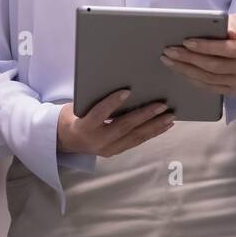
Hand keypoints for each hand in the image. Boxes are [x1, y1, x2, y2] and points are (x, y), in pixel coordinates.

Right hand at [57, 90, 174, 157]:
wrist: (66, 140)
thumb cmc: (74, 115)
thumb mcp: (77, 106)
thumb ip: (95, 99)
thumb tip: (122, 85)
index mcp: (84, 126)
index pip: (99, 113)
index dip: (112, 103)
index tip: (127, 91)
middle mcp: (97, 140)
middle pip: (124, 127)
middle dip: (145, 115)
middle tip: (162, 105)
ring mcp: (108, 149)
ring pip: (135, 137)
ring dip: (154, 126)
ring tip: (170, 116)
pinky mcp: (116, 151)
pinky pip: (137, 141)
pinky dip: (152, 132)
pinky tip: (164, 126)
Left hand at [160, 13, 235, 96]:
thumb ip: (233, 23)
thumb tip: (229, 32)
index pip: (227, 49)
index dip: (205, 46)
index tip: (186, 42)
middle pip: (214, 66)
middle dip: (189, 58)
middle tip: (170, 51)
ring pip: (209, 78)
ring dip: (186, 70)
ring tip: (169, 60)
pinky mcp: (233, 91)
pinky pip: (209, 87)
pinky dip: (192, 79)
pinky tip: (180, 70)